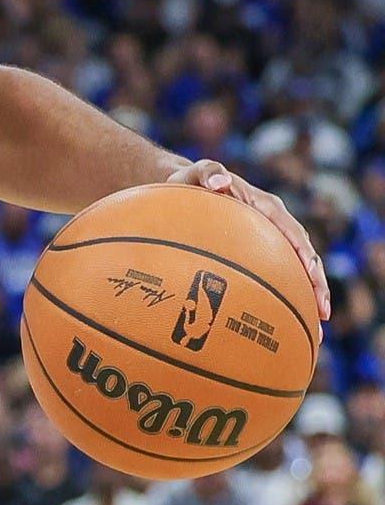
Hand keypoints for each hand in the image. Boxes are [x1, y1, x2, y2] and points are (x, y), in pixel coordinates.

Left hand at [166, 160, 330, 319]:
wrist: (183, 189)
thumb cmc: (190, 181)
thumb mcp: (195, 173)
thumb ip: (208, 172)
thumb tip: (220, 183)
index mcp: (266, 207)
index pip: (293, 232)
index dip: (304, 253)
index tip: (310, 274)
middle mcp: (274, 226)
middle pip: (304, 258)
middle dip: (315, 285)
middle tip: (322, 313)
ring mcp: (268, 242)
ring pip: (294, 273)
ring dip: (306, 299)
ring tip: (315, 332)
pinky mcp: (258, 256)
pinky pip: (274, 278)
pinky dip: (282, 299)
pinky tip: (280, 328)